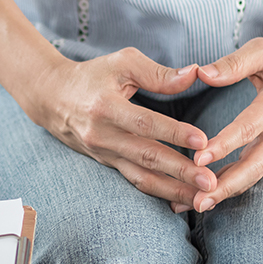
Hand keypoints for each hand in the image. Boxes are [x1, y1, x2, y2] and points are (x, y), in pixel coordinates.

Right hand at [25, 47, 216, 206]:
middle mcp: (102, 135)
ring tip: (202, 199)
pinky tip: (182, 200)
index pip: (144, 123)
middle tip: (210, 182)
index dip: (173, 132)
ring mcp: (103, 154)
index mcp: (105, 107)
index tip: (202, 141)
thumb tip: (195, 74)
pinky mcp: (107, 164)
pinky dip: (159, 192)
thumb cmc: (92, 76)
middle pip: (146, 157)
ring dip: (173, 190)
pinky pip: (135, 181)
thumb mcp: (121, 63)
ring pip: (141, 177)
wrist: (52, 98)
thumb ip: (158, 73)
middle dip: (180, 171)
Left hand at [189, 38, 262, 211]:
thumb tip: (201, 73)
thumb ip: (233, 63)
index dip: (225, 144)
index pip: (250, 127)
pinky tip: (209, 197)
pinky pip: (256, 173)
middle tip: (199, 201)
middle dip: (227, 185)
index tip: (199, 157)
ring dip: (227, 192)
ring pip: (256, 174)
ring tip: (197, 206)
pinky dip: (233, 186)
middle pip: (256, 164)